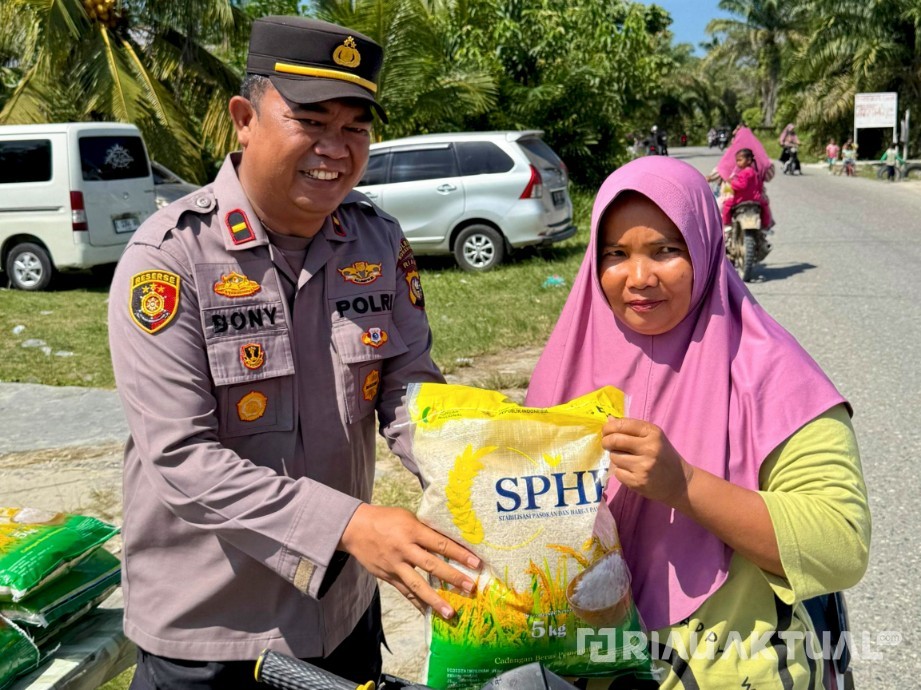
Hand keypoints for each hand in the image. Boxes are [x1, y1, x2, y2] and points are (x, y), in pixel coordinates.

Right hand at [339, 504, 479, 618]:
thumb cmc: (386, 518)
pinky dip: (417, 603)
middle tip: (470, 587)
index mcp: (412, 530)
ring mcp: (395, 565)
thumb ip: (425, 529)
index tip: (476, 563)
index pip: (440, 543)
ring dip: (435, 600)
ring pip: (417, 584)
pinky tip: (428, 614)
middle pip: (432, 565)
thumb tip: (449, 539)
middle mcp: (404, 549)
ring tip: (450, 613)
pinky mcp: (387, 576)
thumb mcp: (407, 516)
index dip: (459, 553)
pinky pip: (405, 592)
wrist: (355, 528)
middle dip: (452, 577)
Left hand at [601, 416, 692, 506]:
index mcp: (653, 433)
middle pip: (615, 440)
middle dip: (606, 441)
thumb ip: (631, 428)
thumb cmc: (663, 456)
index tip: (606, 431)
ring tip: (625, 459)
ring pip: (614, 457)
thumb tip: (609, 420)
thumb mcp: (653, 437)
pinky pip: (618, 473)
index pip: (623, 424)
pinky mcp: (638, 482)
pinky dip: (620, 472)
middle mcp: (649, 448)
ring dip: (615, 457)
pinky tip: (630, 471)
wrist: (680, 482)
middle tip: (607, 444)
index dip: (608, 427)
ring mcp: (644, 466)